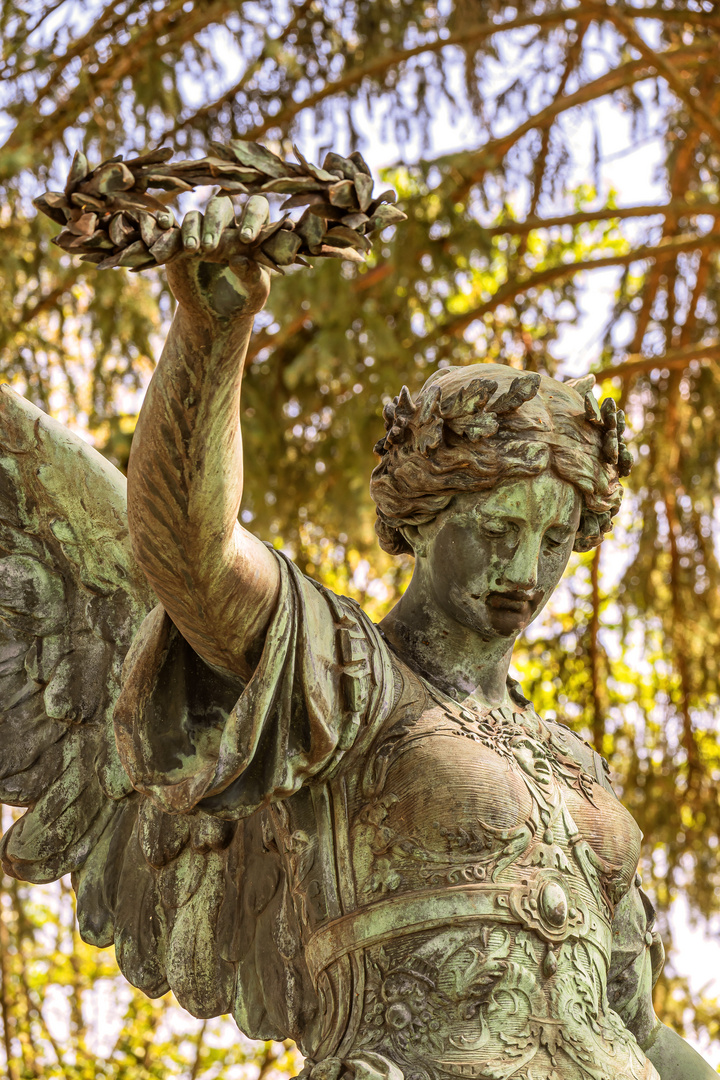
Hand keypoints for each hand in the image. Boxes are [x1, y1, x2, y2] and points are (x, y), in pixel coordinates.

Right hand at [165, 195, 271, 322]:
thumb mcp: (254, 294)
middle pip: (220, 205)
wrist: (215, 316)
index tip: (246, 239)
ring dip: (191, 229)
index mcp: (251, 235)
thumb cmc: (243, 300)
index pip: (257, 207)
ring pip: (195, 216)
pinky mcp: (179, 244)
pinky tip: (164, 224)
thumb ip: (252, 277)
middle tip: (210, 247)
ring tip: (192, 250)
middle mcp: (226, 229)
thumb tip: (239, 260)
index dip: (252, 216)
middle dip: (214, 222)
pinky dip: (165, 222)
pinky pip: (170, 228)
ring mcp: (201, 234)